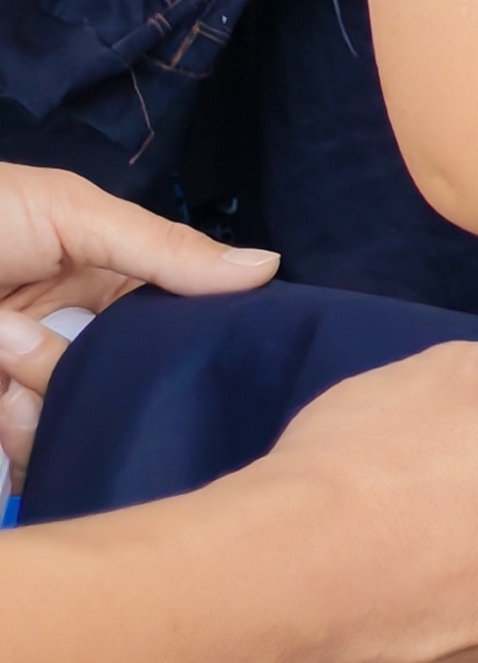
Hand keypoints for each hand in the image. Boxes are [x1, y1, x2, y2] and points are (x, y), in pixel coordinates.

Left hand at [0, 167, 279, 475]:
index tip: (225, 361)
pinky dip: (25, 439)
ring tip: (9, 348)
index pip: (169, 320)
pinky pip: (28, 447)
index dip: (192, 342)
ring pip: (75, 422)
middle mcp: (68, 333)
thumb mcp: (73, 215)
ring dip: (49, 401)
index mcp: (100, 280)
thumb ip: (165, 250)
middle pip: (124, 384)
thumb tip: (266, 269)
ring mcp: (24, 376)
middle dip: (112, 383)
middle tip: (69, 350)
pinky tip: (9, 397)